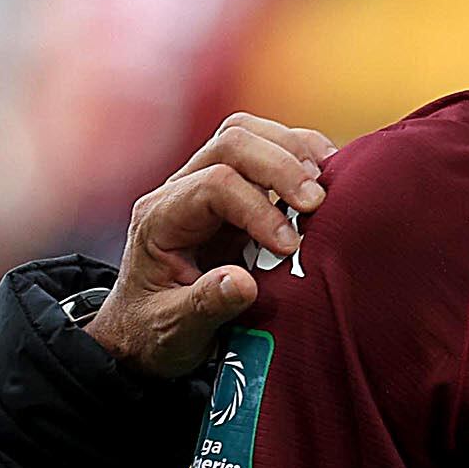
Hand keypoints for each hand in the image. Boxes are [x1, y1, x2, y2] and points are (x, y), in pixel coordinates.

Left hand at [89, 114, 334, 377]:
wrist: (142, 332)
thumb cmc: (153, 331)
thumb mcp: (173, 330)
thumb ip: (205, 306)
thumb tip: (243, 283)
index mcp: (160, 219)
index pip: (214, 185)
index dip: (258, 209)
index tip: (290, 247)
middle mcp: (180, 190)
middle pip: (232, 141)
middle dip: (281, 166)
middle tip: (317, 204)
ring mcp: (206, 184)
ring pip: (249, 134)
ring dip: (293, 152)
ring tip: (326, 186)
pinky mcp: (234, 190)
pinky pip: (265, 150)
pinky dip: (299, 156)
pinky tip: (326, 179)